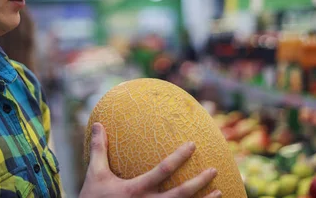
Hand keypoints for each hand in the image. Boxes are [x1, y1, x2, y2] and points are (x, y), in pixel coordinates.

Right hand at [79, 123, 220, 197]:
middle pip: (180, 194)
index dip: (179, 157)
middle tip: (213, 170)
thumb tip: (98, 124)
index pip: (163, 170)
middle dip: (199, 182)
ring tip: (220, 192)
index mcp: (136, 190)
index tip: (192, 144)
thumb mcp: (95, 174)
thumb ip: (99, 149)